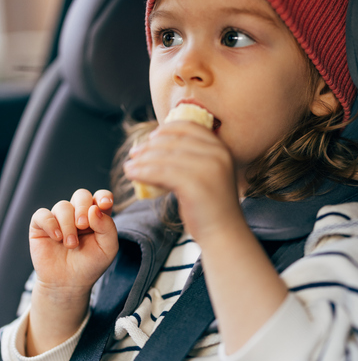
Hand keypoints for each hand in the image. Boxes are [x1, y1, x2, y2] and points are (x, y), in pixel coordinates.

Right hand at [26, 189, 118, 355]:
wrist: (68, 283)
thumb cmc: (90, 265)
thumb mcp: (108, 249)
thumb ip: (108, 227)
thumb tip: (95, 209)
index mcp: (97, 216)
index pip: (102, 196)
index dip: (103, 196)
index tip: (104, 204)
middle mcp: (78, 213)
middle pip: (81, 195)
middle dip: (83, 208)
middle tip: (83, 226)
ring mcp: (59, 218)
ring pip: (63, 206)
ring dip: (68, 225)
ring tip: (71, 245)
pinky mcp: (41, 225)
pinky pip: (42, 214)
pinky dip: (50, 224)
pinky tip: (57, 238)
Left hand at [123, 122, 243, 243]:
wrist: (224, 233)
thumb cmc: (211, 206)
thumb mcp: (207, 174)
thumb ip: (191, 158)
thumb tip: (157, 146)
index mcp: (221, 148)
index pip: (189, 127)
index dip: (166, 130)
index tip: (151, 137)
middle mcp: (217, 154)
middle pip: (174, 141)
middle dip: (150, 146)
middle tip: (134, 153)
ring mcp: (207, 168)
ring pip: (165, 157)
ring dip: (142, 160)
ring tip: (129, 166)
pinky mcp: (195, 184)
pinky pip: (161, 172)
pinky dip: (142, 172)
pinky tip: (132, 174)